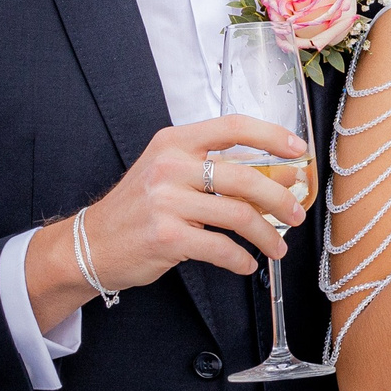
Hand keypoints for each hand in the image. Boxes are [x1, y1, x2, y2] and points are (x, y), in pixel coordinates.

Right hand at [71, 115, 311, 287]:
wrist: (92, 243)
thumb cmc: (139, 208)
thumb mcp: (171, 174)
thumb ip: (218, 170)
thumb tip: (280, 176)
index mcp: (175, 142)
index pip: (233, 127)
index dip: (272, 135)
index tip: (299, 150)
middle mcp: (170, 167)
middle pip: (244, 178)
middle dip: (280, 200)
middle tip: (296, 216)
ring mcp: (166, 202)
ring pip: (238, 215)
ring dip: (267, 235)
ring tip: (277, 247)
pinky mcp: (167, 237)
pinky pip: (221, 248)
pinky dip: (241, 259)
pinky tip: (246, 264)